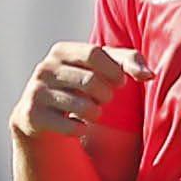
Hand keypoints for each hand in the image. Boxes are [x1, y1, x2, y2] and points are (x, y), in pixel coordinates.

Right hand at [9, 42, 142, 147]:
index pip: (94, 53)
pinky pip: (69, 127)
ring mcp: (35, 92)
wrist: (39, 114)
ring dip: (95, 113)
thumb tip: (149, 75)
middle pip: (89, 81)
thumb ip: (129, 61)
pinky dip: (80, 129)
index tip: (120, 83)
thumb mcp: (101, 67)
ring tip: (92, 112)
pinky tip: (77, 126)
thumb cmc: (80, 85)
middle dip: (105, 95)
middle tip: (104, 100)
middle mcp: (44, 69)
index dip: (113, 70)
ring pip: (81, 106)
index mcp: (60, 51)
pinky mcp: (31, 116)